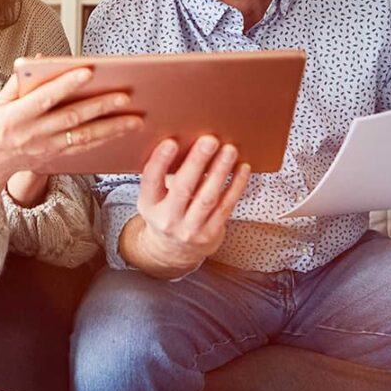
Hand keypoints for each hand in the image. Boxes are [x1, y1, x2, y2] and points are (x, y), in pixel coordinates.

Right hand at [0, 68, 141, 225]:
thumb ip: (19, 82)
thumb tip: (41, 59)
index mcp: (17, 116)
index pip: (45, 98)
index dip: (66, 84)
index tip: (88, 71)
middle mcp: (34, 134)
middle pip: (72, 118)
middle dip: (100, 107)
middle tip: (125, 96)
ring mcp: (47, 148)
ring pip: (84, 137)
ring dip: (112, 129)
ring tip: (136, 119)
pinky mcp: (56, 158)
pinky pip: (84, 149)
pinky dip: (105, 141)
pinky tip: (122, 132)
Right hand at [123, 136, 249, 277]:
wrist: (174, 251)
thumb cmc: (166, 212)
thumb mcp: (154, 198)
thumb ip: (163, 176)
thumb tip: (184, 139)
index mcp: (149, 205)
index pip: (151, 181)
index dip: (160, 161)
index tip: (171, 142)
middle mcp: (167, 219)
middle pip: (183, 188)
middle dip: (197, 162)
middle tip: (210, 140)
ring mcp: (190, 229)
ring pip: (208, 197)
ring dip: (220, 171)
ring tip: (229, 150)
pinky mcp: (211, 233)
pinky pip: (226, 206)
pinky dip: (236, 186)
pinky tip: (242, 168)